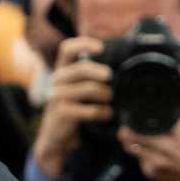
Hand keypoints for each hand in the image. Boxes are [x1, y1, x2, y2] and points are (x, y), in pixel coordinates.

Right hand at [33, 35, 111, 178]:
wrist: (57, 136)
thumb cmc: (74, 109)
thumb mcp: (80, 89)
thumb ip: (92, 77)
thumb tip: (123, 65)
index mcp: (63, 70)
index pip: (67, 49)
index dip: (83, 44)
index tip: (100, 48)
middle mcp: (57, 80)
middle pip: (80, 68)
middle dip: (99, 71)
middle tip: (110, 77)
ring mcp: (57, 97)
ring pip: (87, 89)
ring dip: (105, 95)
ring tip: (110, 100)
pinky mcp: (62, 113)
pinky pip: (88, 110)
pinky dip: (102, 112)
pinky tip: (107, 114)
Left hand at [118, 70, 179, 180]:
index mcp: (174, 131)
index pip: (136, 124)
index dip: (130, 118)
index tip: (130, 111)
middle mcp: (162, 149)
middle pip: (127, 136)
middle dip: (127, 128)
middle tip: (131, 122)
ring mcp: (154, 163)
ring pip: (130, 148)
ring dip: (132, 141)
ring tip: (141, 134)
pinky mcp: (151, 173)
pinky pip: (138, 159)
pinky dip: (142, 154)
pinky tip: (153, 150)